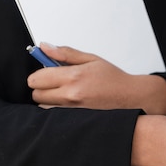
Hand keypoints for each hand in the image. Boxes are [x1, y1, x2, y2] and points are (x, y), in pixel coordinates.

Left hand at [26, 43, 165, 114]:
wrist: (130, 96)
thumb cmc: (113, 78)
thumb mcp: (91, 59)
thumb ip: (65, 53)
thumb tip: (44, 47)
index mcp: (73, 76)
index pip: (36, 78)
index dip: (39, 73)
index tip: (47, 69)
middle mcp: (70, 94)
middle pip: (36, 93)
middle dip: (42, 85)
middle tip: (56, 80)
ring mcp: (72, 108)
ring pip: (42, 105)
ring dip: (47, 98)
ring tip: (64, 90)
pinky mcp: (75, 118)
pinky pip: (53, 113)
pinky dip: (55, 106)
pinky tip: (69, 100)